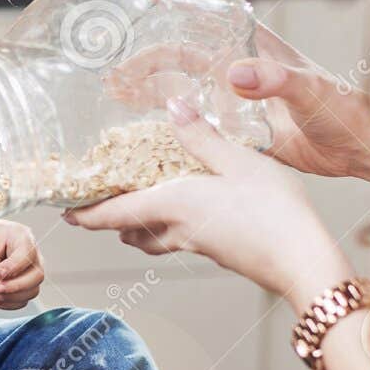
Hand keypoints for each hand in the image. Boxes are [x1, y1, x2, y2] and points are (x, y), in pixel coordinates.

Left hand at [0, 215, 44, 309]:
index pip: (27, 256)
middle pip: (37, 276)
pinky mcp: (23, 286)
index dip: (12, 269)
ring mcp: (29, 272)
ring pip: (31, 291)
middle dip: (14, 287)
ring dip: (9, 298)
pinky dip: (6, 303)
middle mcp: (30, 255)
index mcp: (22, 237)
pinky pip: (22, 301)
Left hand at [66, 99, 351, 309]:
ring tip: (135, 206)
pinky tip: (188, 211)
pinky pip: (182, 239)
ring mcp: (200, 246)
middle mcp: (179, 231)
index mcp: (174, 206)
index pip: (115, 214)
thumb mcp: (239, 161)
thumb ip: (203, 136)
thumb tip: (172, 107)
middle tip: (98, 203)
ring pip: (155, 240)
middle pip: (130, 232)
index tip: (64, 212)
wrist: (305, 262)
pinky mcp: (220, 253)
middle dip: (110, 219)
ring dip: (138, 227)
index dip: (86, 214)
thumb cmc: (275, 211)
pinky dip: (169, 227)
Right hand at [104, 0, 369, 188]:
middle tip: (116, 69)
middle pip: (184, 51)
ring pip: (185, 85)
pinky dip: (170, 121)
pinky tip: (145, 129)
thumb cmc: (346, 113)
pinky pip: (196, 121)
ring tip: (117, 94)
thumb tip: (233, 74)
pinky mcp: (238, 130)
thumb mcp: (312, 91)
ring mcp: (238, 99)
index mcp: (258, 47)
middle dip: (148, 54)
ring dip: (152, 87)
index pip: (213, 9)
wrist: (362, 151)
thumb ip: (277, 80)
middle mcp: (243, 69)